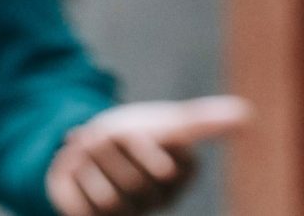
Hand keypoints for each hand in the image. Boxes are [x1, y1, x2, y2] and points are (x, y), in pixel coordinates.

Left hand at [47, 95, 250, 215]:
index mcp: (178, 180)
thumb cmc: (136, 133)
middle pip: (133, 184)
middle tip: (99, 138)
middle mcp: (155, 202)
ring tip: (87, 152)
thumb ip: (204, 121)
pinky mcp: (91, 215)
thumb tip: (247, 113)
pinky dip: (70, 178)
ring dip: (90, 165)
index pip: (161, 170)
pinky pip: (78, 205)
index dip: (137, 144)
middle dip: (109, 150)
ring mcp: (124, 212)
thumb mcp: (167, 122)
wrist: (87, 141)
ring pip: (108, 200)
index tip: (131, 131)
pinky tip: (75, 169)